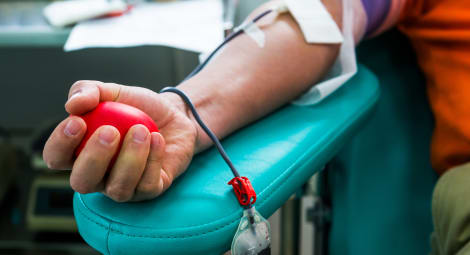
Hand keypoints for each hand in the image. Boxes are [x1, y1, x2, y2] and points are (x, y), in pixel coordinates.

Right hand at [43, 81, 197, 201]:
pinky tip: (157, 139)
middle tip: (111, 131)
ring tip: (142, 130)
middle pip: (82, 182)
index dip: (60, 144)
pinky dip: (152, 160)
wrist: (175, 115)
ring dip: (129, 159)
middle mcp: (98, 176)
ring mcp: (124, 187)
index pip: (56, 158)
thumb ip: (89, 91)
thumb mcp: (113, 92)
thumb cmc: (138, 107)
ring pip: (118, 189)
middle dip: (94, 158)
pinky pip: (147, 186)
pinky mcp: (150, 191)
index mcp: (79, 153)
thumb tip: (72, 105)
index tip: (78, 121)